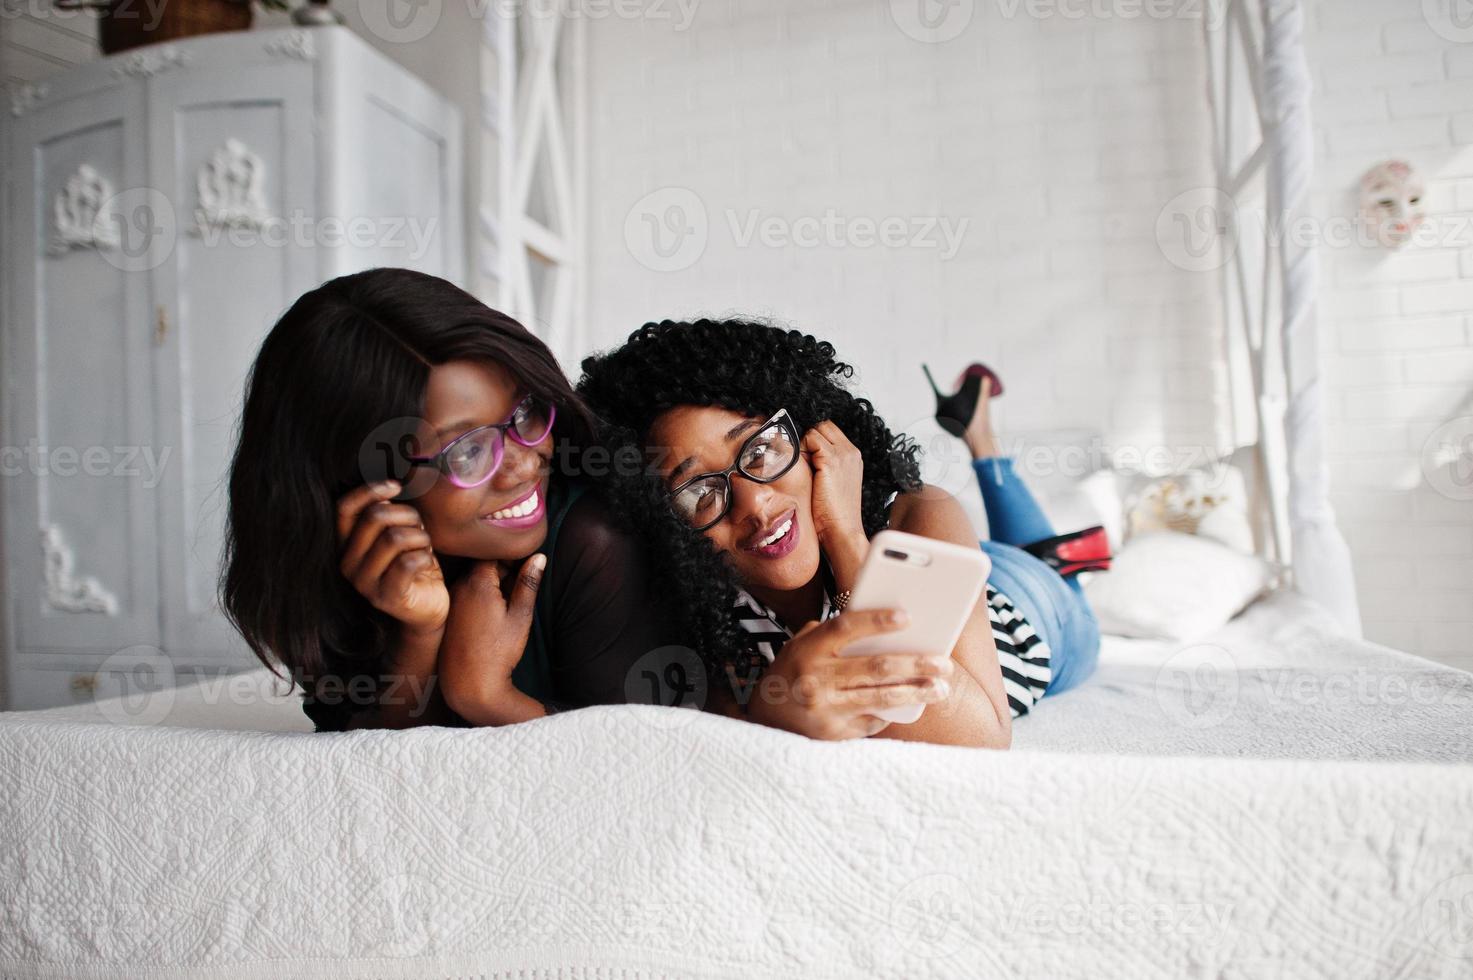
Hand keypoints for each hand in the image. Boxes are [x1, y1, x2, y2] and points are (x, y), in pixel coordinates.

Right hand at [337, 481, 448, 635]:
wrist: (427, 609)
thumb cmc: (413, 566)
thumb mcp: (397, 535)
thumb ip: (387, 515)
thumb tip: (388, 487)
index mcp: (346, 545)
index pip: (344, 508)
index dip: (369, 491)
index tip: (395, 487)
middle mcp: (348, 564)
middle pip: (375, 518)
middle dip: (407, 515)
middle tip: (420, 528)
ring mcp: (365, 583)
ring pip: (394, 538)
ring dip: (419, 537)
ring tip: (424, 547)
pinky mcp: (387, 597)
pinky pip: (408, 562)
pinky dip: (424, 556)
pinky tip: (426, 563)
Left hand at [437, 555, 546, 724]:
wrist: (470, 685)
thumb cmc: (499, 652)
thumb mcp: (520, 616)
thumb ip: (528, 583)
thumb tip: (539, 557)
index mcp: (477, 582)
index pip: (493, 552)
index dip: (510, 555)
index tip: (524, 564)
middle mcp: (458, 587)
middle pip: (481, 565)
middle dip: (501, 569)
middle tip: (519, 584)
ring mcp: (451, 602)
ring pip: (472, 580)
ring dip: (489, 583)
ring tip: (507, 602)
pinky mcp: (448, 616)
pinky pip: (464, 596)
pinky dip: (478, 597)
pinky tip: (490, 616)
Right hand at [745, 608, 952, 739]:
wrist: (763, 721)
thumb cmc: (791, 675)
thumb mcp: (800, 647)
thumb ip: (832, 635)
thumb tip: (883, 627)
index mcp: (807, 650)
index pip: (844, 628)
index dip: (876, 621)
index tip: (907, 617)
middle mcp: (815, 679)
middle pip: (875, 667)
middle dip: (915, 664)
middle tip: (943, 663)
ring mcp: (825, 709)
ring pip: (881, 698)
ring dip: (916, 692)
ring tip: (941, 688)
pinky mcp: (833, 734)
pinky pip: (872, 721)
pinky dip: (892, 712)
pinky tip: (909, 705)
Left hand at [802, 420, 866, 547]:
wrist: (842, 530)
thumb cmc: (833, 513)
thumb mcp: (832, 483)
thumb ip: (823, 465)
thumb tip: (801, 453)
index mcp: (852, 457)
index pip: (830, 431)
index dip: (814, 440)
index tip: (806, 458)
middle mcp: (850, 452)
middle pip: (823, 426)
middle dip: (809, 439)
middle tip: (803, 462)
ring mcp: (843, 454)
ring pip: (815, 430)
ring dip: (804, 445)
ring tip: (804, 469)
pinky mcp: (831, 460)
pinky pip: (810, 439)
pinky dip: (802, 451)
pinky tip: (804, 471)